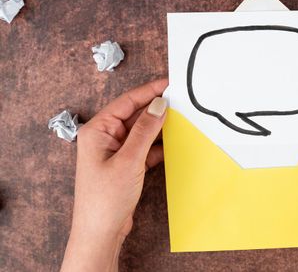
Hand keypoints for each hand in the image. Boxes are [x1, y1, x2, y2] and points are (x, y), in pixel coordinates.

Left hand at [61, 79, 167, 271]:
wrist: (101, 232)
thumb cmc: (105, 199)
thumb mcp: (129, 160)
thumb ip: (145, 130)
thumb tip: (158, 104)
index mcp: (97, 130)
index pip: (126, 102)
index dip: (149, 91)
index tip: (169, 83)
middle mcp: (104, 137)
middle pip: (135, 115)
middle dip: (157, 109)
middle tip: (180, 101)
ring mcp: (115, 151)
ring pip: (142, 132)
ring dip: (159, 128)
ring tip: (181, 120)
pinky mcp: (125, 164)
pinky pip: (145, 147)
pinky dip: (158, 146)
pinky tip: (173, 144)